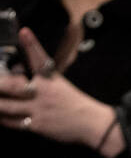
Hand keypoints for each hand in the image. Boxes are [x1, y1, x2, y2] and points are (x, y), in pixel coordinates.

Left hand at [0, 28, 122, 155]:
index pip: (39, 58)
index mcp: (50, 78)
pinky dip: (3, 118)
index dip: (31, 44)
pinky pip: (14, 122)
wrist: (93, 124)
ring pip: (8, 105)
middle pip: (12, 85)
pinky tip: (0, 116)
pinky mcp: (39, 125)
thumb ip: (39, 78)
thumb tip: (17, 71)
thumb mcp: (59, 84)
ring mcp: (39, 109)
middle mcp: (43, 92)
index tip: (25, 32)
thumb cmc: (76, 104)